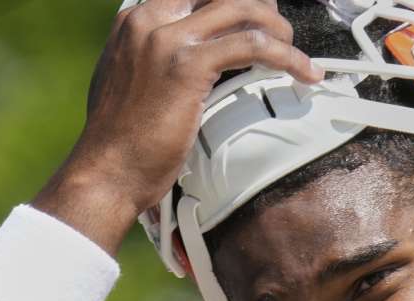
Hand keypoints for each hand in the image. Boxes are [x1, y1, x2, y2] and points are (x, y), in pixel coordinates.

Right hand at [34, 0, 322, 251]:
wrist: (107, 171)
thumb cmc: (122, 140)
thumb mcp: (128, 80)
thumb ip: (151, 56)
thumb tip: (180, 57)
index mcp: (136, 18)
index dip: (234, 2)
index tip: (257, 15)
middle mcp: (150, 19)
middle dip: (259, 6)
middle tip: (280, 30)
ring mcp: (169, 39)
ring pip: (243, 8)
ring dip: (279, 27)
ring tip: (295, 51)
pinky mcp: (189, 65)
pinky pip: (254, 46)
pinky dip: (288, 57)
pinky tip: (305, 73)